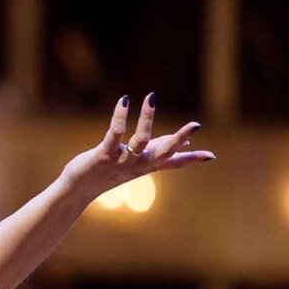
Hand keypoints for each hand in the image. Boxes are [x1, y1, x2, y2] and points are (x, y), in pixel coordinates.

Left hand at [59, 93, 215, 204]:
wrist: (77, 189)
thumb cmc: (105, 173)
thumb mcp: (135, 164)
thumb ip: (157, 152)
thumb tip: (185, 144)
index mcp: (145, 166)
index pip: (172, 163)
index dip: (191, 159)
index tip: (212, 156)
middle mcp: (136, 165)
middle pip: (163, 153)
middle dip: (179, 139)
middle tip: (195, 125)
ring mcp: (120, 160)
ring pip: (140, 140)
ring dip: (147, 119)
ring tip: (151, 98)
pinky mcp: (103, 155)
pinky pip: (115, 134)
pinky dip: (121, 116)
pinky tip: (125, 101)